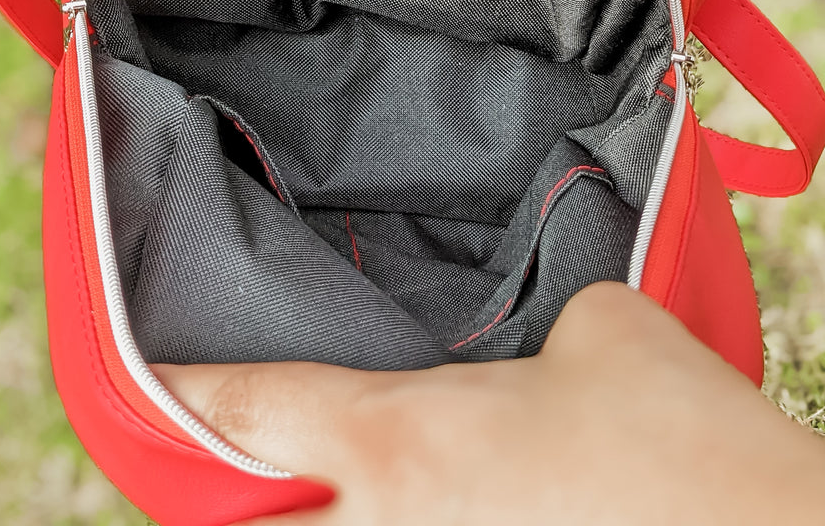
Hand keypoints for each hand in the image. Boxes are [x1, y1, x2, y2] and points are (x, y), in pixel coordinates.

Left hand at [155, 282, 824, 524]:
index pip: (255, 412)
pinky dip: (405, 516)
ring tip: (349, 469)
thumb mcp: (602, 326)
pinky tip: (456, 493)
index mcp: (403, 446)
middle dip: (237, 487)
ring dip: (324, 509)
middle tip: (234, 446)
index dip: (188, 393)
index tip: (145, 382)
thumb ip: (541, 318)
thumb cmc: (679, 439)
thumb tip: (541, 340)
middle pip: (264, 525)